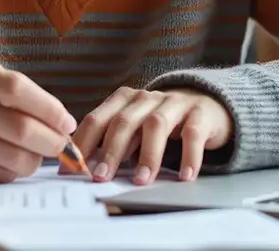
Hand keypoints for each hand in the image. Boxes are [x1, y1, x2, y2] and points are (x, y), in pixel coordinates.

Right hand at [0, 65, 76, 182]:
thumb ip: (23, 98)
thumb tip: (65, 127)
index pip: (18, 89)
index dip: (50, 108)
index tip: (67, 122)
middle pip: (23, 129)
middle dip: (54, 141)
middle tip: (61, 142)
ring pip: (18, 159)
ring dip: (37, 158)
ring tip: (33, 150)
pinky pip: (3, 176)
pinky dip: (15, 170)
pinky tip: (8, 157)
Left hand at [72, 86, 233, 183]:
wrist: (205, 104)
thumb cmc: (161, 122)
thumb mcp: (135, 127)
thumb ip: (115, 141)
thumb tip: (88, 168)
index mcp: (123, 99)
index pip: (97, 119)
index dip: (83, 143)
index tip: (73, 166)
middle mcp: (145, 98)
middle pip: (123, 122)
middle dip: (110, 150)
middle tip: (101, 176)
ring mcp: (173, 103)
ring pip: (156, 125)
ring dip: (147, 155)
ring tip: (142, 180)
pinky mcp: (200, 114)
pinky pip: (193, 133)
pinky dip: (189, 155)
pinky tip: (185, 176)